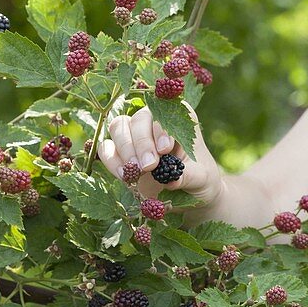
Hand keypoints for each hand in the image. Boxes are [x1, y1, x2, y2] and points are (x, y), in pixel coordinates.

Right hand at [98, 105, 223, 204]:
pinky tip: (125, 176)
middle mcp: (154, 121)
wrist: (188, 194)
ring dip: (125, 149)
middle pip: (139, 119)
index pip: (165, 112)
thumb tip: (172, 180)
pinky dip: (111, 160)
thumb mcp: (201, 178)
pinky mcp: (120, 153)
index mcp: (179, 119)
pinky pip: (106, 148)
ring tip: (137, 173)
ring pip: (118, 127)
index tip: (165, 149)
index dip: (162, 129)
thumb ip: (188, 176)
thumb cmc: (199, 179)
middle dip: (142, 142)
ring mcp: (134, 136)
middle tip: (149, 166)